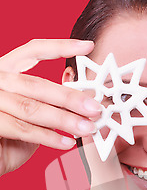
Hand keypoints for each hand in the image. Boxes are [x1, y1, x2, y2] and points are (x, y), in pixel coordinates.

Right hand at [0, 39, 101, 175]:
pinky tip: (67, 142)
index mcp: (6, 70)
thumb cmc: (10, 139)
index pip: (32, 51)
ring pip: (31, 108)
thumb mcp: (34, 115)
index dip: (60, 47)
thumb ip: (51, 103)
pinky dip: (48, 137)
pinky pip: (22, 129)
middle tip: (95, 108)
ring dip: (64, 119)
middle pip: (35, 84)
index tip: (87, 47)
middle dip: (69, 97)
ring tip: (86, 128)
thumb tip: (86, 100)